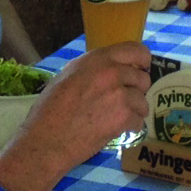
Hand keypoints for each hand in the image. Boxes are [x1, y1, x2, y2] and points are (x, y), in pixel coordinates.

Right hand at [0, 42, 152, 190]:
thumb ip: (93, 69)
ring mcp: (120, 95)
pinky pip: (138, 120)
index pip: (136, 50)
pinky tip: (115, 130)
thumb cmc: (49, 109)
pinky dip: (130, 127)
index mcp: (97, 59)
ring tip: (117, 118)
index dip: (142, 61)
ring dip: (134, 111)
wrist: (47, 139)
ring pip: (143, 101)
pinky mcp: (124, 118)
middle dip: (136, 90)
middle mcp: (112, 73)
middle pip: (143, 78)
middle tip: (123, 101)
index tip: (139, 70)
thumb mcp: (68, 75)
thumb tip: (111, 68)